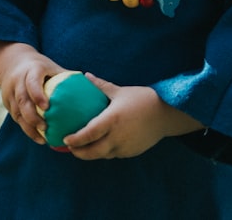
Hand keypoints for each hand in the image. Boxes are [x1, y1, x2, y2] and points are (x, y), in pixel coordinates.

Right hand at [0, 41, 63, 145]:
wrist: (12, 62)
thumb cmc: (40, 66)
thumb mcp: (52, 66)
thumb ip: (67, 76)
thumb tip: (90, 87)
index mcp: (31, 70)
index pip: (32, 82)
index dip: (37, 95)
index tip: (47, 107)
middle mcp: (18, 81)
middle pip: (22, 100)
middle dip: (32, 116)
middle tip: (45, 127)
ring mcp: (10, 92)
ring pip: (17, 112)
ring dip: (29, 127)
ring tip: (42, 138)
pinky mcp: (7, 102)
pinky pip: (16, 118)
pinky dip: (26, 128)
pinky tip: (38, 138)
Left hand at [62, 74, 201, 159]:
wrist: (167, 114)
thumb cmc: (143, 99)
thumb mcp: (120, 91)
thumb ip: (100, 85)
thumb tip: (85, 75)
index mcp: (112, 120)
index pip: (88, 134)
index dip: (74, 140)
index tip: (65, 139)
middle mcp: (117, 136)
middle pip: (92, 152)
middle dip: (78, 152)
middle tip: (69, 147)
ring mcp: (125, 146)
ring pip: (102, 155)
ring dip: (92, 153)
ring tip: (82, 147)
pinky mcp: (132, 152)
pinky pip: (114, 155)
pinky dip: (105, 151)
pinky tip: (101, 145)